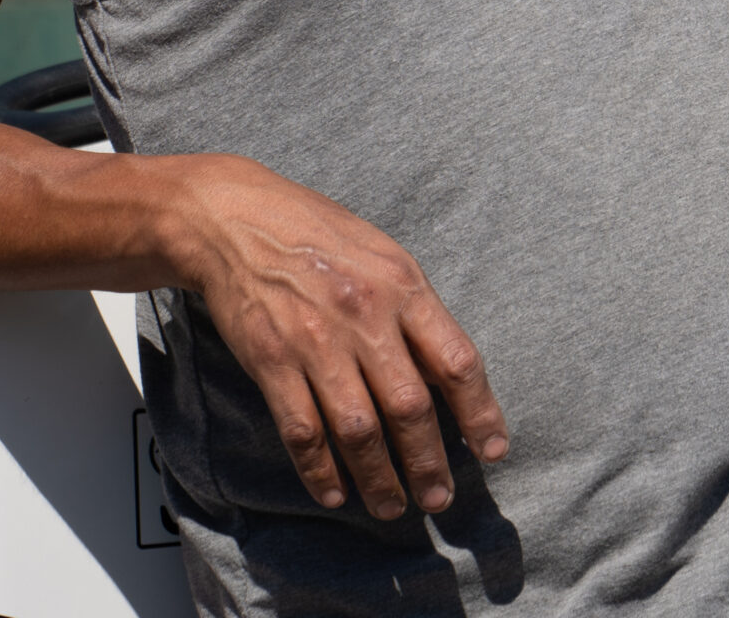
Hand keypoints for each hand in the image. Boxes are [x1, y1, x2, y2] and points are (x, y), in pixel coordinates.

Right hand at [168, 156, 508, 517]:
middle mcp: (365, 317)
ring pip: (358, 429)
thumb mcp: (386, 257)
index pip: (457, 361)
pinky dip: (320, 469)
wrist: (235, 221)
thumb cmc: (321, 237)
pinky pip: (302, 430)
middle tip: (440, 498)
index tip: (493, 450)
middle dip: (429, 462)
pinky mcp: (271, 361)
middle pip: (410, 406)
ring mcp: (316, 342)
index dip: (480, 412)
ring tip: (393, 507)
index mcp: (404, 287)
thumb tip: (448, 375)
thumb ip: (417, 312)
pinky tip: (335, 493)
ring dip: (379, 477)